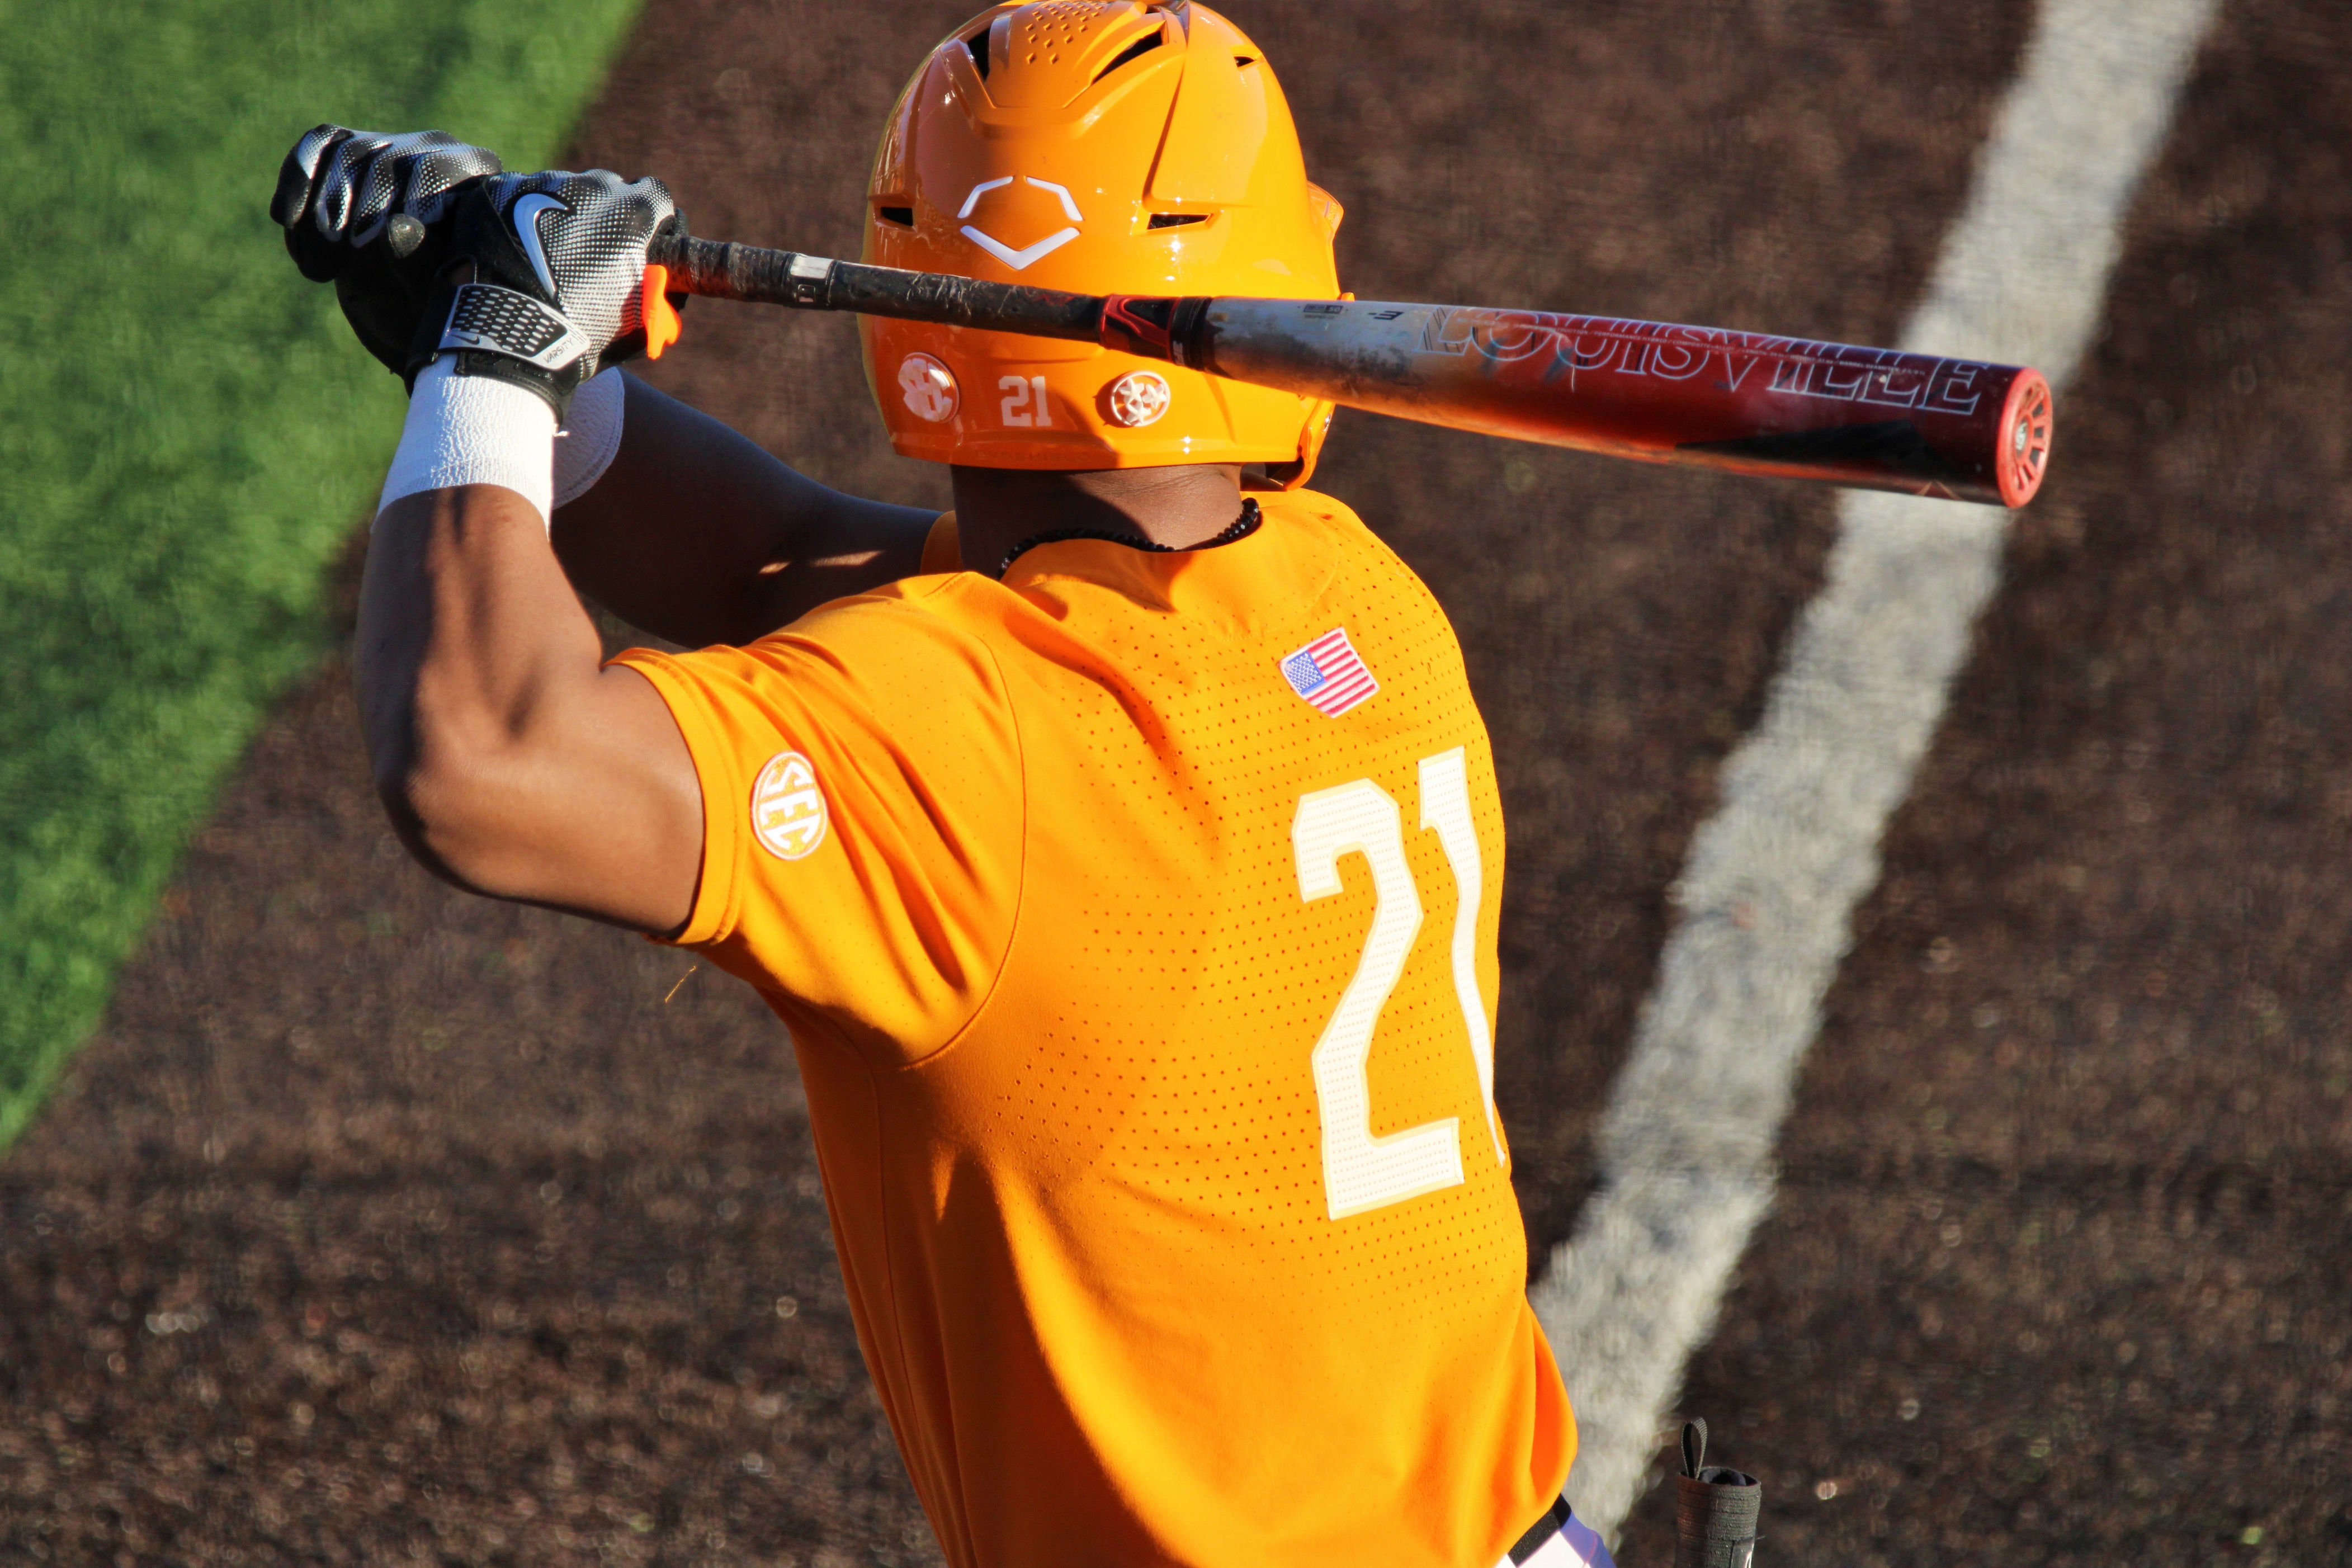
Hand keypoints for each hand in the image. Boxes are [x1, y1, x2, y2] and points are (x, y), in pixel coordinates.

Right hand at [271, 125, 503, 375]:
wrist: (417, 318)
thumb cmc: (444, 314)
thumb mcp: (439, 303)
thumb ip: (425, 265)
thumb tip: (396, 227)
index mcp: (478, 186)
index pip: (433, 170)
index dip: (395, 206)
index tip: (369, 249)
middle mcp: (442, 156)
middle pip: (384, 159)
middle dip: (353, 215)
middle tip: (341, 274)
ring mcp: (397, 150)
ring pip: (348, 153)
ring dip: (321, 211)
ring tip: (318, 271)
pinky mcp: (354, 157)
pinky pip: (321, 145)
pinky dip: (298, 179)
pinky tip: (283, 218)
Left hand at [416, 169, 687, 418]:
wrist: (509, 337)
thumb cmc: (582, 335)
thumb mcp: (638, 318)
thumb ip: (656, 290)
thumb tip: (665, 284)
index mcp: (633, 213)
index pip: (655, 195)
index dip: (649, 218)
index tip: (639, 239)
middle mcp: (591, 187)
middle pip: (607, 187)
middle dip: (604, 214)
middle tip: (590, 251)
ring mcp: (542, 182)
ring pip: (561, 188)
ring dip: (561, 212)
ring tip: (547, 254)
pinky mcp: (499, 188)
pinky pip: (517, 192)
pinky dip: (519, 214)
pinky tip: (515, 248)